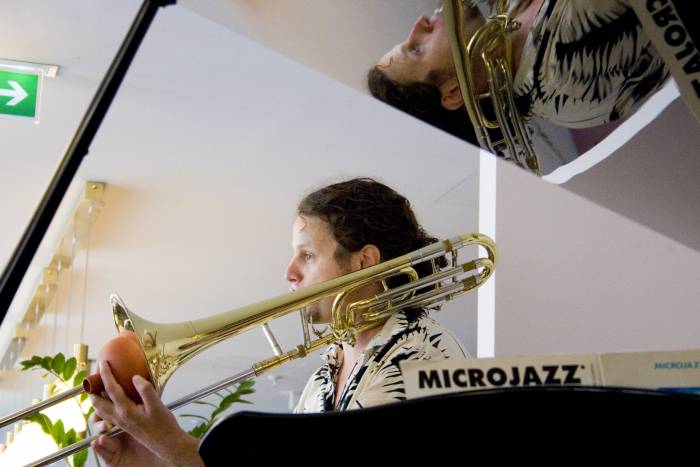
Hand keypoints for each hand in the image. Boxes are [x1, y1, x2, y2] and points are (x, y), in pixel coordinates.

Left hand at [89, 361, 203, 466]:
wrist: (166, 443)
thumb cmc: (163, 425)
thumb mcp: (157, 404)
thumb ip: (145, 389)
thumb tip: (134, 377)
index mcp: (125, 410)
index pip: (110, 389)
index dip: (105, 374)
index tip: (103, 363)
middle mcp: (119, 417)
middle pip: (97, 401)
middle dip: (93, 389)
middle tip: (96, 376)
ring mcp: (120, 422)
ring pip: (100, 409)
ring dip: (96, 398)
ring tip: (100, 387)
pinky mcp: (124, 425)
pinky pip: (107, 414)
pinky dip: (104, 405)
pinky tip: (113, 400)